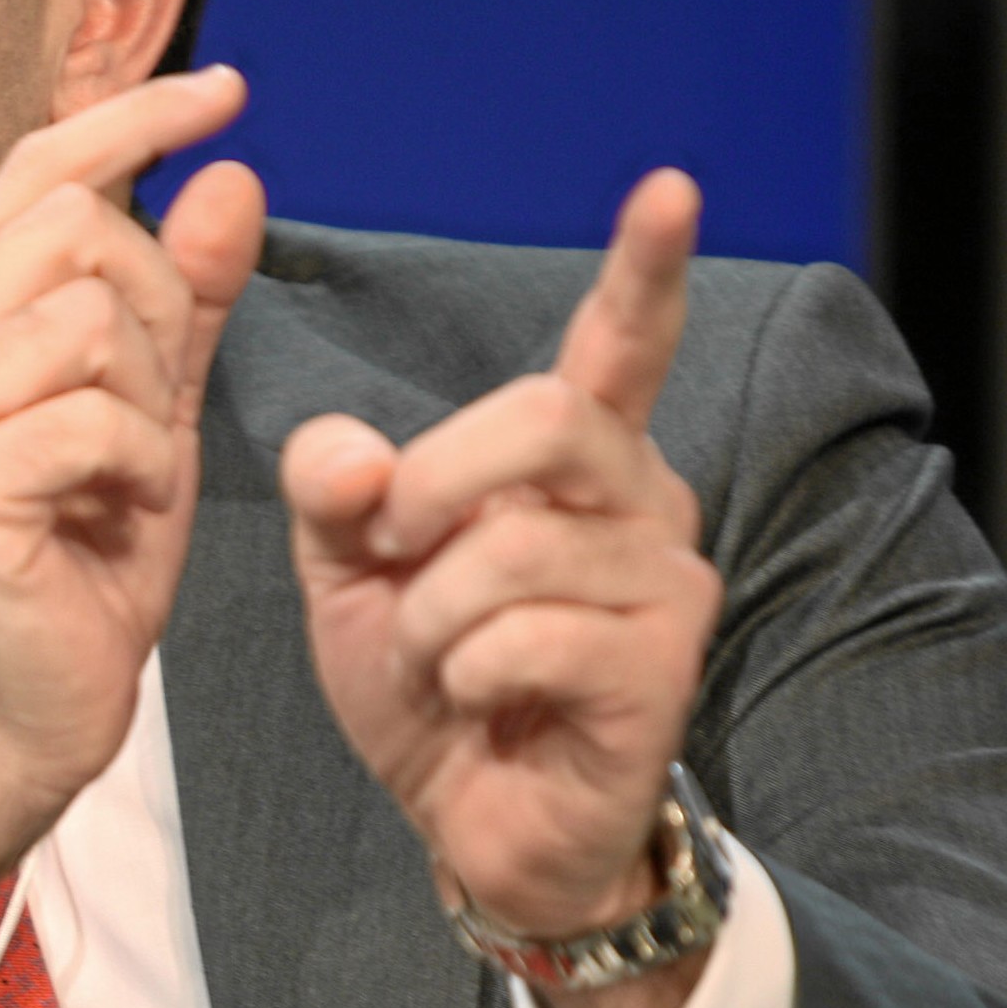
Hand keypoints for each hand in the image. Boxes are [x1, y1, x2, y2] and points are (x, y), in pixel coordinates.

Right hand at [0, 67, 265, 970]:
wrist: (22, 710)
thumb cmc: (82, 560)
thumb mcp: (156, 407)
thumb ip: (192, 297)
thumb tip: (233, 174)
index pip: (36, 167)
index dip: (131, 117)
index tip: (226, 88)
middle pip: (71, 224)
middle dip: (156, 301)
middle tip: (157, 403)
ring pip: (85, 315)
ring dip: (148, 399)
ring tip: (131, 474)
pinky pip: (92, 412)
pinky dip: (140, 464)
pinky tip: (121, 512)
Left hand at [280, 171, 719, 955]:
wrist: (470, 823)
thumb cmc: (429, 681)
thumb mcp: (351, 566)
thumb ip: (335, 489)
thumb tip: (355, 458)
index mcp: (571, 458)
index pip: (620, 344)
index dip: (647, 266)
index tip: (670, 185)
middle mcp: (639, 499)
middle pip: (542, 417)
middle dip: (433, 486)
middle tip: (393, 552)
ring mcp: (664, 582)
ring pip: (513, 547)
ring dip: (430, 617)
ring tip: (440, 664)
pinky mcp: (661, 665)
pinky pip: (524, 637)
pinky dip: (463, 676)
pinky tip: (483, 704)